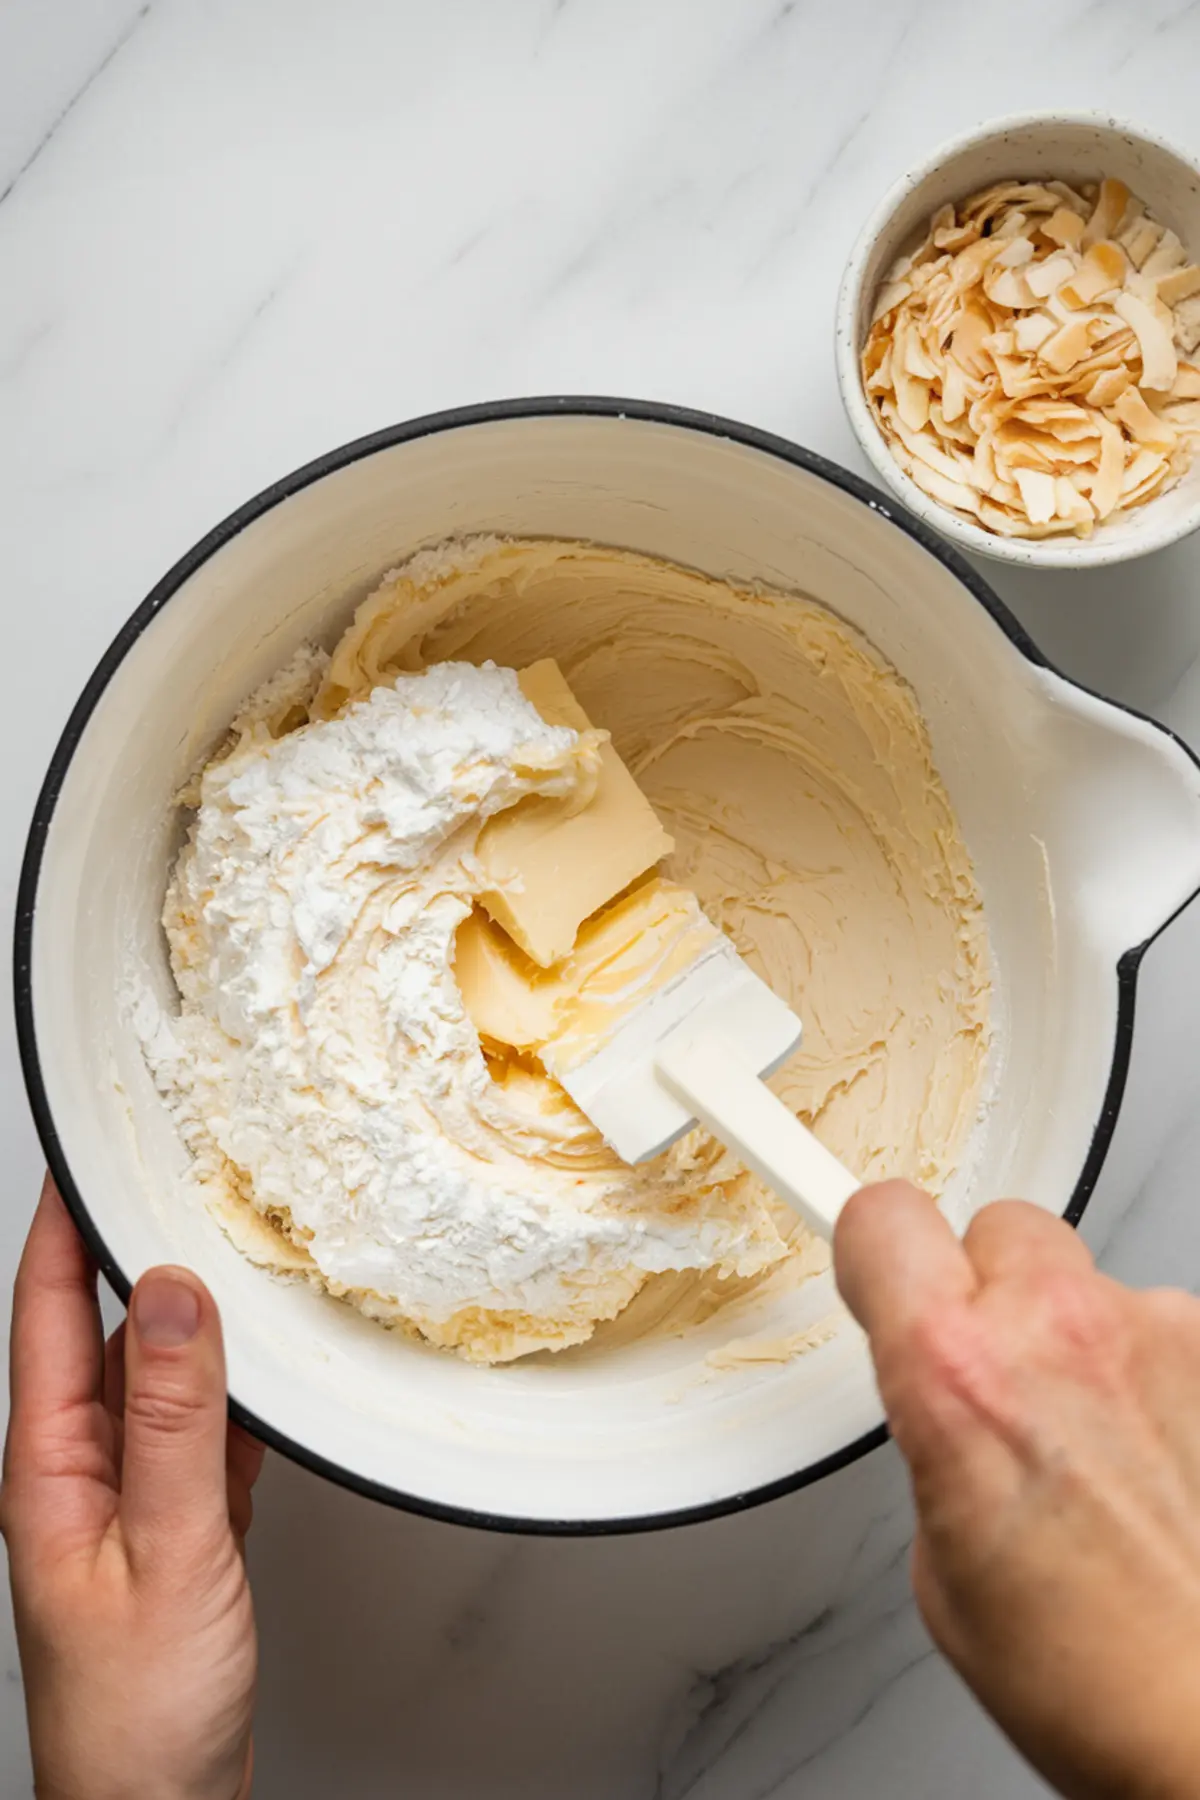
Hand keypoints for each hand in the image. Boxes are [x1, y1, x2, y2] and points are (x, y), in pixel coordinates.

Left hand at [2, 1178, 264, 1799]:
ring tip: (234, 1263)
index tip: (85, 1153)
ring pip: (157, 1378)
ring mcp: (124, 1501)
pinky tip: (263, 1379)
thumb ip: (174, 1417)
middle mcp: (77, 1473)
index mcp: (48, 1469)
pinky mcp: (174, 1529)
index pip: (45, 1313)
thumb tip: (174, 1294)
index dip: (61, 1226)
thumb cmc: (137, 1719)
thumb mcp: (167, 1550)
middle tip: (177, 1182)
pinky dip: (231, 1392)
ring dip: (193, 1320)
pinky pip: (198, 1430)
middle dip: (133, 1251)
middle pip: (100, 1331)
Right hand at [835, 1181, 1199, 1799]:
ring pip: (1082, 1279)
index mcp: (955, 1373)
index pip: (883, 1216)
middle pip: (996, 1226)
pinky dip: (1143, 1376)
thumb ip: (937, 1438)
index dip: (872, 1245)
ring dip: (1072, 1338)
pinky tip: (1144, 1462)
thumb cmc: (1100, 1682)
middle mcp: (1058, 1328)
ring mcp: (1154, 1334)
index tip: (868, 1255)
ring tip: (1085, 1450)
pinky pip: (1155, 1328)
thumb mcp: (943, 1563)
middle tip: (989, 1373)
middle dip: (981, 1287)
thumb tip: (949, 1406)